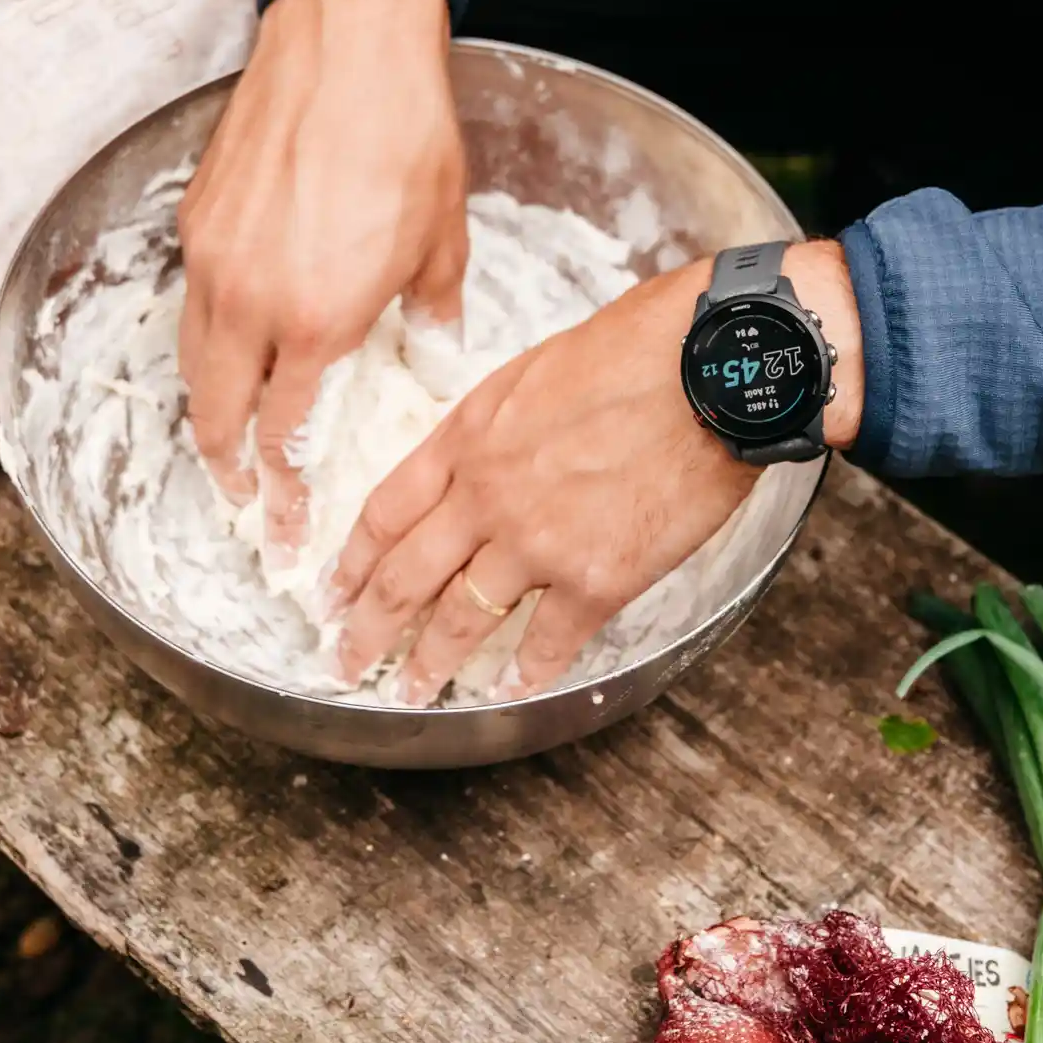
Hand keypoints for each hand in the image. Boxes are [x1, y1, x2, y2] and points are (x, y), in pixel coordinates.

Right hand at [178, 0, 467, 549]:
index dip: (282, 491)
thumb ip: (432, 311)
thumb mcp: (441, 236)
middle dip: (228, 469)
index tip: (283, 531)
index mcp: (317, 318)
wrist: (347, 40)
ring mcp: (212, 256)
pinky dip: (204, 341)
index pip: (284, 432)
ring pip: (192, 361)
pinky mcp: (197, 217)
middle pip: (215, 413)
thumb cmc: (405, 132)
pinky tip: (231, 344)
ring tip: (228, 440)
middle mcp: (249, 298)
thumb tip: (434, 353)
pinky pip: (190, 302)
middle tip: (245, 502)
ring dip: (207, 411)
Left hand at [331, 240, 863, 701]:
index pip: (385, 510)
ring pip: (462, 620)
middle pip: (405, 576)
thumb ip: (491, 425)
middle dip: (368, 626)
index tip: (333, 589)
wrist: (709, 367)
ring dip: (429, 663)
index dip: (353, 559)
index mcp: (468, 437)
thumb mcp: (533, 371)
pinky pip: (548, 643)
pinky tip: (510, 691)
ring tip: (409, 693)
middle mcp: (487, 495)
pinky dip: (525, 675)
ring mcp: (538, 542)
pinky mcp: (598, 579)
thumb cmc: (636, 349)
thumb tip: (474, 457)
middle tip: (345, 658)